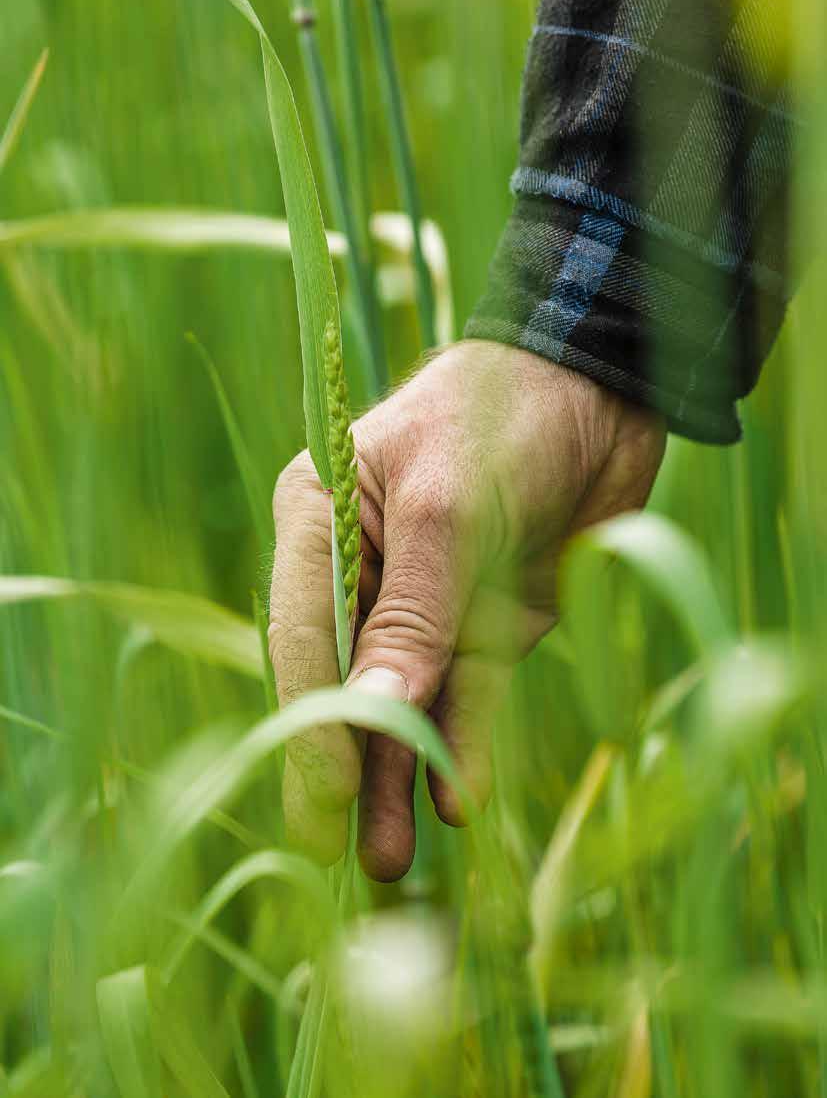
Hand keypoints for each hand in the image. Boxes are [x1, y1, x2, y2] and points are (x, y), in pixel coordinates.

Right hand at [269, 340, 664, 880]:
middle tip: (346, 853)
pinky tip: (459, 798)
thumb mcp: (448, 508)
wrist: (602, 392)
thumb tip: (373, 706)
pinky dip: (465, 740)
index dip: (311, 715)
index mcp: (320, 517)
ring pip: (405, 698)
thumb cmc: (502, 416)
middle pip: (345, 677)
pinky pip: (470, 689)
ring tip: (393, 856)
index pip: (301, 631)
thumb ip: (412, 610)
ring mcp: (426, 598)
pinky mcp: (487, 619)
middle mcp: (362, 565)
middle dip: (348, 763)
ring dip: (401, 772)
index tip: (322, 792)